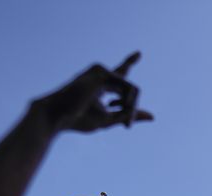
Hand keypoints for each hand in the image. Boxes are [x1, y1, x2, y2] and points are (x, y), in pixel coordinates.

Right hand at [34, 52, 153, 132]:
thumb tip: (153, 116)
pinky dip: (128, 102)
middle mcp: (102, 75)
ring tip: (124, 121)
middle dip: (132, 109)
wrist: (58, 116)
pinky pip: (129, 88)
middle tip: (127, 125)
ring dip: (131, 108)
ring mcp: (101, 72)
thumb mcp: (110, 120)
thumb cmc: (79, 119)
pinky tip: (115, 109)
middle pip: (131, 90)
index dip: (129, 62)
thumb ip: (129, 115)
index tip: (138, 53)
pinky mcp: (102, 73)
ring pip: (133, 90)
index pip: (120, 73)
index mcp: (102, 85)